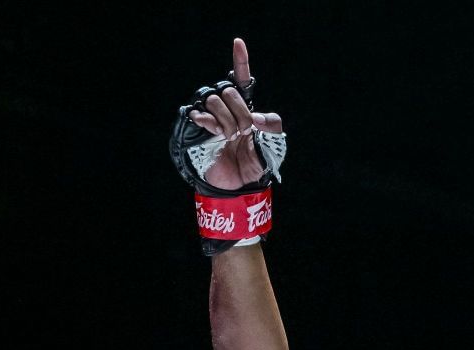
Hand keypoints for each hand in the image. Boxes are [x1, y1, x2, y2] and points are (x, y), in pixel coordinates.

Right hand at [185, 39, 286, 191]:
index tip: (238, 43)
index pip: (242, 79)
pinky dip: (208, 120)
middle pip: (228, 91)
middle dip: (240, 112)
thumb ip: (273, 125)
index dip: (240, 61)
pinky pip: (199, 113)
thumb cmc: (257, 161)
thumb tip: (255, 117)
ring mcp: (212, 118)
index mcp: (245, 107)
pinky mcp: (200, 129)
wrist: (242, 183)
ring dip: (227, 120)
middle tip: (244, 132)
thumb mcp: (275, 144)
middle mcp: (227, 108)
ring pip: (214, 100)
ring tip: (231, 137)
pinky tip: (214, 130)